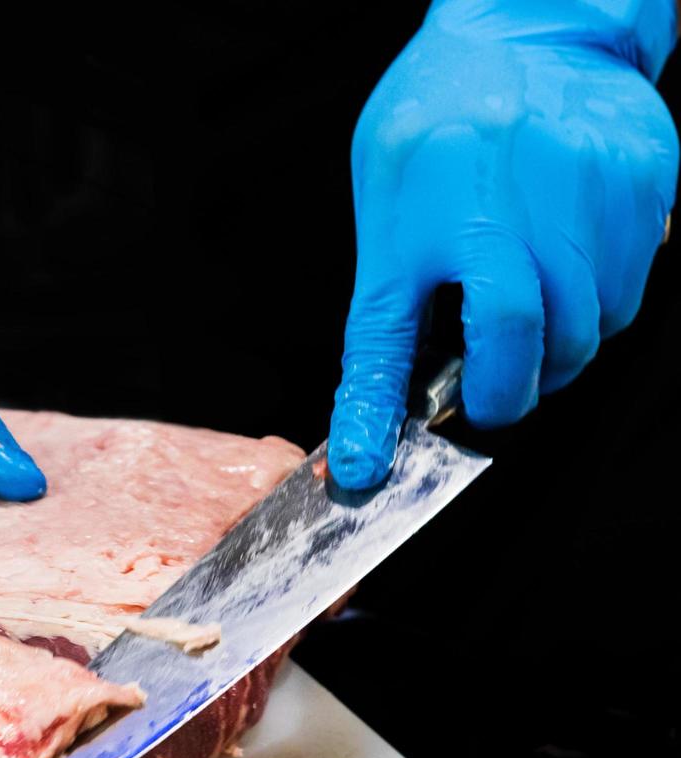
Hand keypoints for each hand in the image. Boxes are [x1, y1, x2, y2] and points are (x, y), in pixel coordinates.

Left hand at [329, 0, 678, 488]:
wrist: (533, 28)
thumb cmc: (444, 115)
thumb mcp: (388, 192)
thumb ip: (397, 285)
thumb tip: (397, 384)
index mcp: (416, 218)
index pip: (383, 340)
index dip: (371, 416)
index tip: (360, 470)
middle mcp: (503, 214)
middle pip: (521, 351)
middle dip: (507, 394)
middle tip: (491, 393)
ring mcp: (582, 202)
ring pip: (588, 333)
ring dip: (557, 352)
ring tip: (531, 313)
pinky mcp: (640, 194)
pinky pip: (630, 291)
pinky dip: (599, 305)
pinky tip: (570, 268)